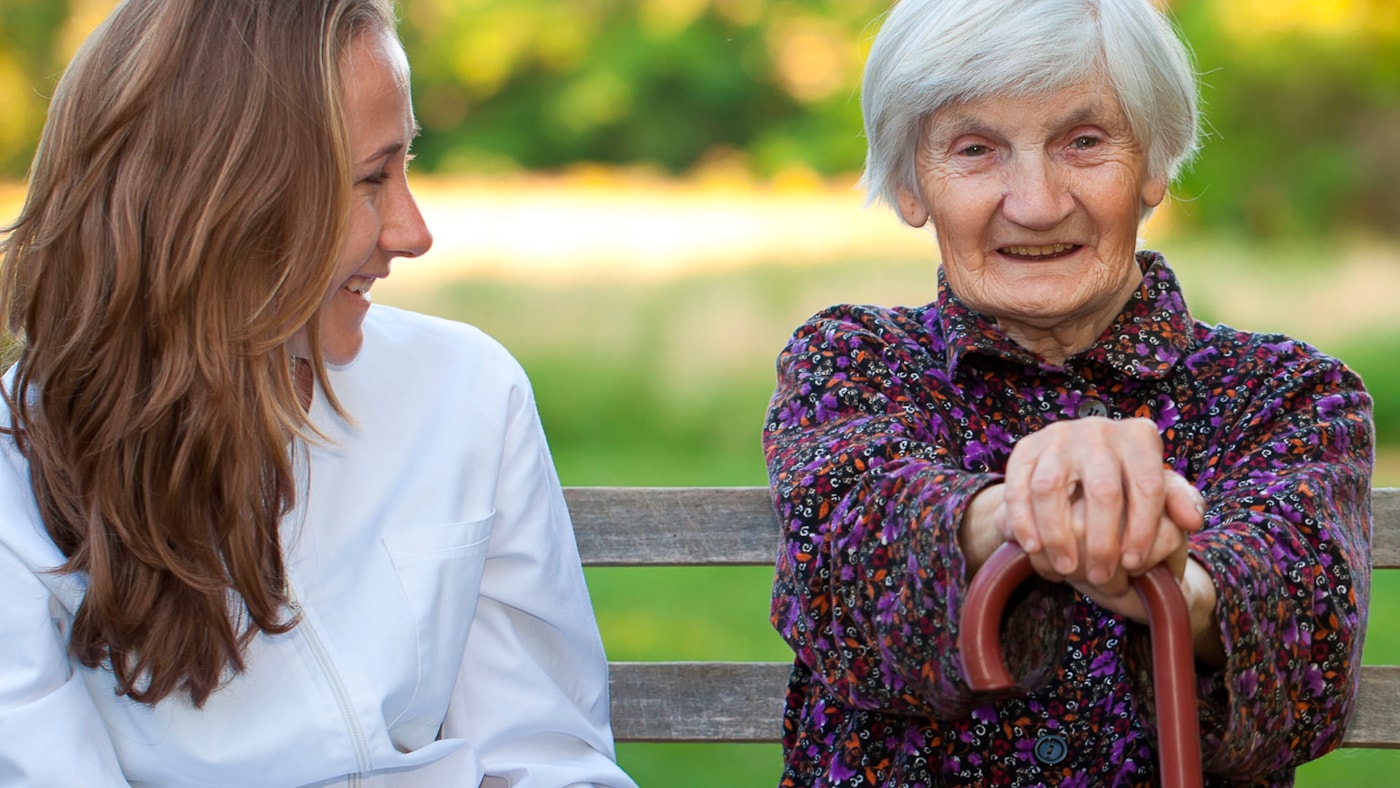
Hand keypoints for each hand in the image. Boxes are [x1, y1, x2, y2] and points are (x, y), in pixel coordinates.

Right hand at [997, 417, 1203, 620]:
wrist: (1076, 462)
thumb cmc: (1127, 483)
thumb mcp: (1159, 489)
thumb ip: (1180, 501)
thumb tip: (1191, 519)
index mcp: (1139, 436)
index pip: (1147, 487)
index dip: (1141, 531)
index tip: (1133, 565)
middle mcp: (1099, 429)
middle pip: (1102, 491)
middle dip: (1100, 541)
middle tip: (1097, 576)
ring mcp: (1059, 436)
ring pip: (1052, 488)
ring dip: (1057, 534)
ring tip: (1064, 569)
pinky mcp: (1025, 448)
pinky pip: (1018, 486)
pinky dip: (1023, 520)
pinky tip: (1032, 547)